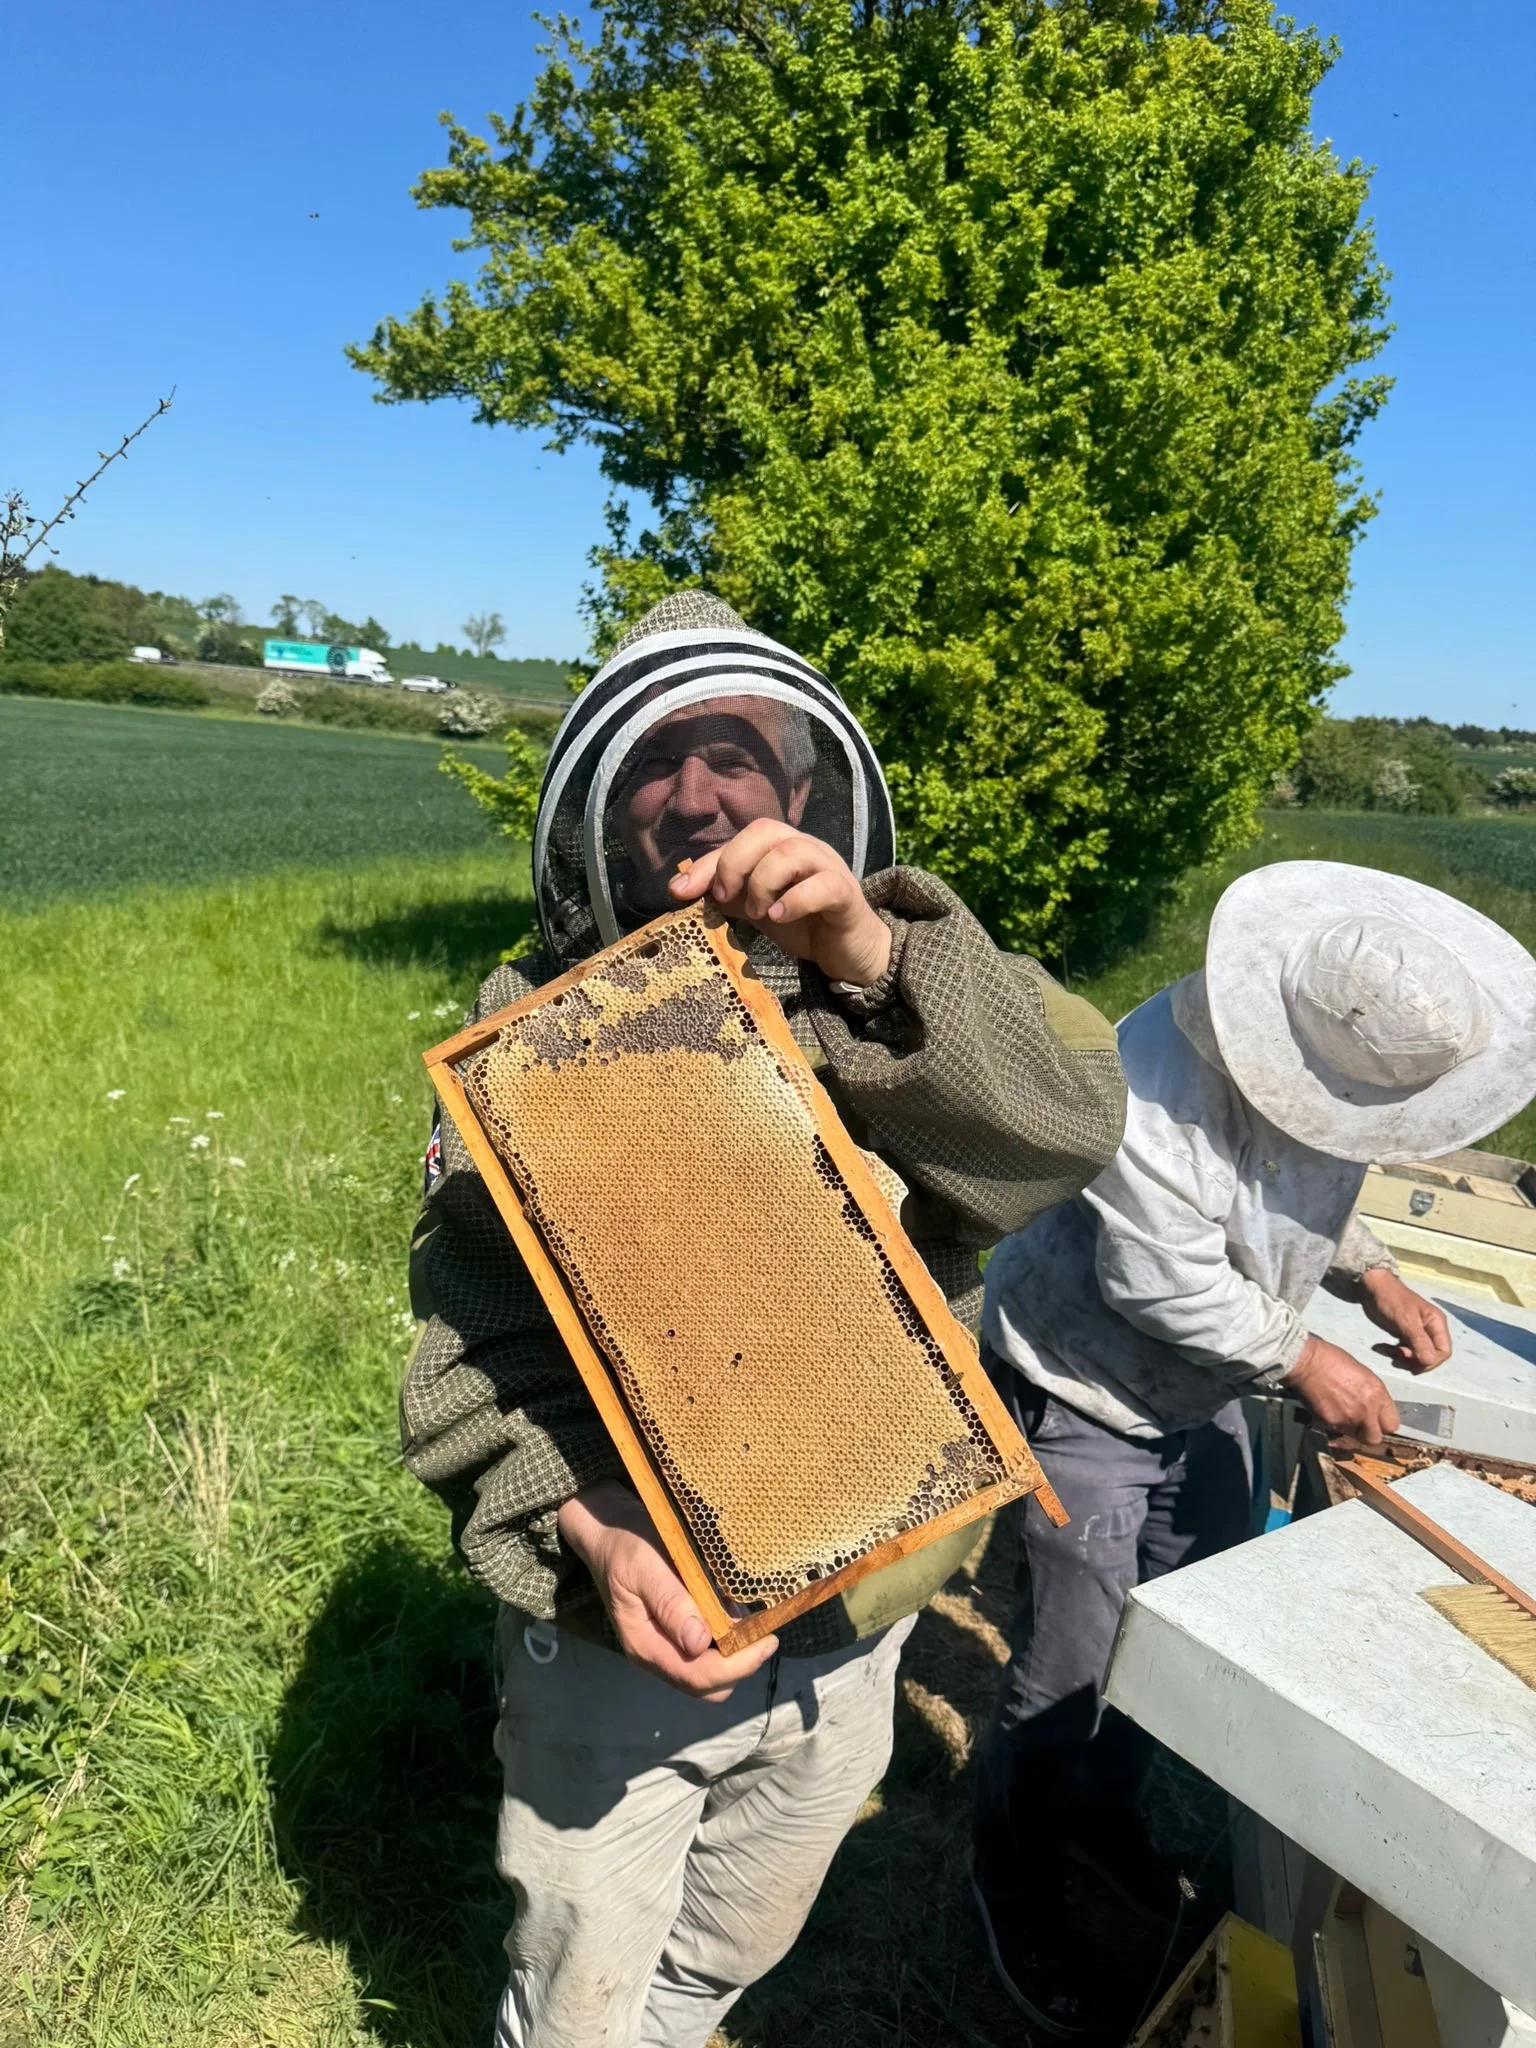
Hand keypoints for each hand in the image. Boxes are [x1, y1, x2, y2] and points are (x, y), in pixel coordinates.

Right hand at [557, 1479, 776, 1700]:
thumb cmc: (625, 1545)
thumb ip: (670, 1603)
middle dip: (740, 1665)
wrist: (608, 1529)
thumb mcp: (645, 1566)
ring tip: (756, 1621)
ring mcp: (667, 1645)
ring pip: (711, 1672)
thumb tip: (700, 1643)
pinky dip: (730, 1639)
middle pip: (708, 1685)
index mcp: (645, 1645)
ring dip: (737, 1654)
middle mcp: (657, 1654)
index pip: (697, 1677)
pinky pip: (709, 1651)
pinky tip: (739, 1612)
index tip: (768, 1641)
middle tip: (764, 1631)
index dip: (737, 1666)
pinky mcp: (676, 1632)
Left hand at [669, 820, 892, 986]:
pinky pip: (823, 885)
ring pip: (792, 851)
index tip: (680, 892)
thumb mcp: (755, 908)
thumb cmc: (803, 923)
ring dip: (763, 882)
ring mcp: (828, 868)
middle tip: (727, 899)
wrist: (848, 951)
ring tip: (758, 913)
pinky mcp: (846, 894)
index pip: (739, 840)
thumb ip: (725, 895)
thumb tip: (679, 889)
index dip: (706, 864)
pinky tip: (780, 916)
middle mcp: (805, 848)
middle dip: (734, 863)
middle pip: (765, 830)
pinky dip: (795, 899)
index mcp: (780, 847)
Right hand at [1283, 1335, 1399, 1446]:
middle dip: (1368, 1433)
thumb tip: (1372, 1406)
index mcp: (1377, 1393)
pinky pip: (1337, 1430)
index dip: (1383, 1424)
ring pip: (1355, 1436)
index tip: (1377, 1422)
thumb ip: (1371, 1394)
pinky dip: (1334, 1423)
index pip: (1392, 1424)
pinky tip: (1328, 1409)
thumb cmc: (1330, 1360)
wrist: (1307, 1362)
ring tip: (1341, 1413)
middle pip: (1375, 1438)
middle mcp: (1367, 1409)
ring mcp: (1349, 1417)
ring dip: (1350, 1428)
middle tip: (1361, 1425)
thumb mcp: (1362, 1374)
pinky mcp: (1332, 1422)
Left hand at [1359, 1268, 1451, 1371]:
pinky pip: (1406, 1351)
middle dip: (1416, 1361)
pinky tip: (1384, 1348)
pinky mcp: (1406, 1335)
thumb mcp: (1405, 1320)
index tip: (1412, 1363)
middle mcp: (1431, 1330)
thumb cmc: (1392, 1300)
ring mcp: (1418, 1333)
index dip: (1431, 1362)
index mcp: (1437, 1323)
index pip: (1444, 1352)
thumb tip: (1430, 1361)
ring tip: (1390, 1352)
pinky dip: (1396, 1354)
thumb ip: (1419, 1341)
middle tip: (1397, 1358)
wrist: (1374, 1288)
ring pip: (1418, 1356)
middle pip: (1432, 1356)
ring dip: (1404, 1359)